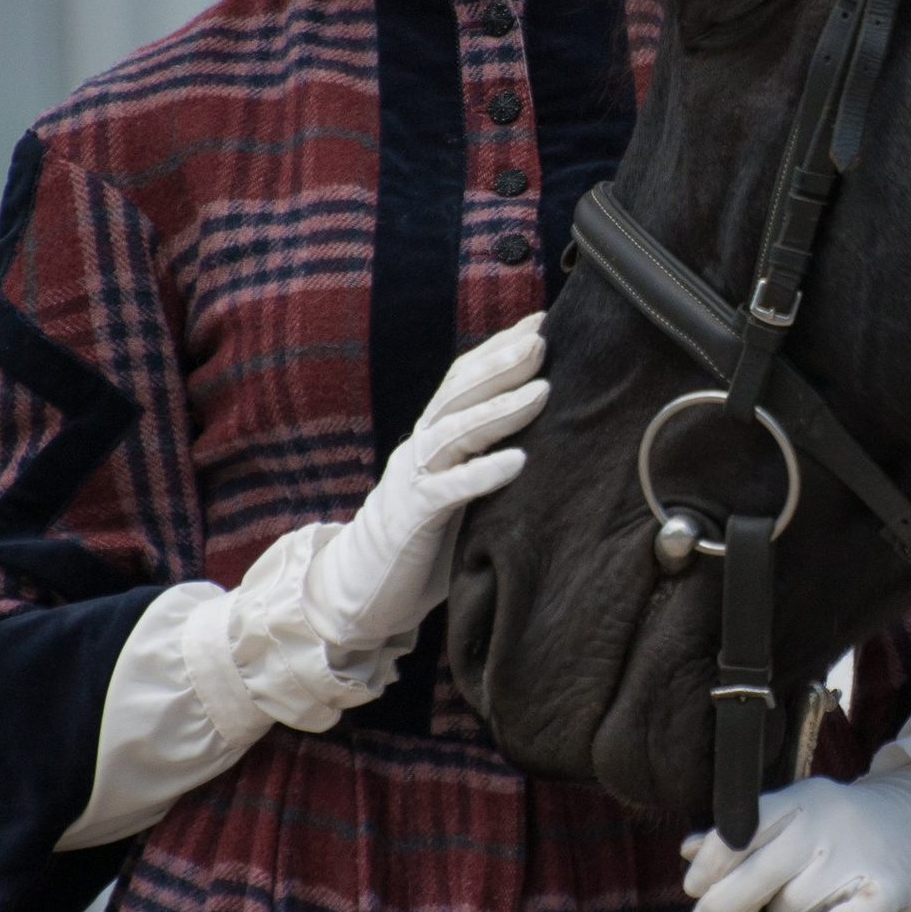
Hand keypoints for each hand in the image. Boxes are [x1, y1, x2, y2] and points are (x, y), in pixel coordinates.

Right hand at [307, 315, 547, 654]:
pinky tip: (518, 462)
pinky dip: (483, 474)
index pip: (465, 379)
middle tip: (543, 340)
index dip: (498, 348)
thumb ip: (485, 457)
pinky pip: (450, 490)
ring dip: (499, 410)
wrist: (365, 589)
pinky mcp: (413, 518)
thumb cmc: (424, 539)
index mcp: (434, 436)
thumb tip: (545, 434)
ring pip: (456, 432)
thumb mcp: (459, 487)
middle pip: (460, 393)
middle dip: (502, 363)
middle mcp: (421, 447)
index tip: (540, 321)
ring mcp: (414, 479)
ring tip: (542, 392)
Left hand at [683, 768, 910, 911]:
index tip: (694, 888)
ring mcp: (858, 854)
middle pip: (761, 872)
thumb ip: (746, 835)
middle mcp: (826, 823)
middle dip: (724, 905)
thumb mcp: (796, 816)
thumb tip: (688, 850)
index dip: (710, 864)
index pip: (742, 830)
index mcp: (799, 801)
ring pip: (794, 907)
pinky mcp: (887, 888)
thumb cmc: (844, 828)